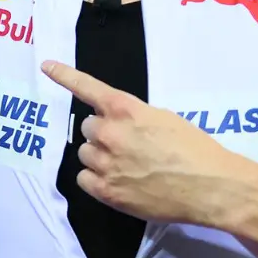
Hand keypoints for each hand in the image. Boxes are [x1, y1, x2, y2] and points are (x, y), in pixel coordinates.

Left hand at [41, 60, 243, 226]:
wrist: (210, 187)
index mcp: (125, 109)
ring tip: (128, 165)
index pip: (86, 87)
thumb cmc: (194, 148)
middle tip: (128, 144)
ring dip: (100, 156)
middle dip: (104, 132)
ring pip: (85, 153)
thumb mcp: (163, 118)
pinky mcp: (106, 191)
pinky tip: (117, 181)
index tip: (47, 66)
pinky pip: (84, 178)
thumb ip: (133, 116)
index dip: (64, 75)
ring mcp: (106, 163)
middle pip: (88, 127)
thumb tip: (119, 123)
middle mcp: (110, 132)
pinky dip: (96, 179)